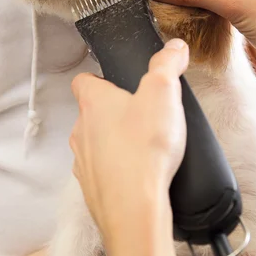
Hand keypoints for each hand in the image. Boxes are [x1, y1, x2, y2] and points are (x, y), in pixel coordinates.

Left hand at [70, 39, 188, 255]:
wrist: (135, 208)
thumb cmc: (144, 148)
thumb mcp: (163, 93)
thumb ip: (167, 65)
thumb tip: (173, 47)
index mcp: (93, 103)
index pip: (84, 80)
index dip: (99, 78)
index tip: (118, 83)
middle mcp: (81, 131)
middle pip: (91, 114)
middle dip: (113, 113)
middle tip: (142, 117)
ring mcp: (83, 162)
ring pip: (95, 145)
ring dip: (114, 144)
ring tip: (144, 149)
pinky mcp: (91, 189)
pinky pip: (102, 173)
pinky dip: (116, 171)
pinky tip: (139, 176)